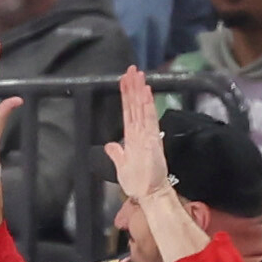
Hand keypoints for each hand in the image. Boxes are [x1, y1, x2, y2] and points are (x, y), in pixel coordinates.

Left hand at [104, 66, 170, 204]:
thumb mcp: (121, 166)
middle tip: (132, 69)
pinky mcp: (152, 140)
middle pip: (135, 105)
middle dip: (133, 87)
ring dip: (139, 91)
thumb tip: (110, 145)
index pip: (128, 111)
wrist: (149, 193)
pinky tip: (146, 92)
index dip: (126, 96)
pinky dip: (147, 105)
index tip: (124, 80)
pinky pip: (149, 119)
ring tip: (138, 75)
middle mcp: (141, 132)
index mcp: (133, 136)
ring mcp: (147, 134)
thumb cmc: (138, 181)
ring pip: (142, 108)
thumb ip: (117, 153)